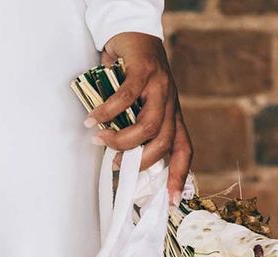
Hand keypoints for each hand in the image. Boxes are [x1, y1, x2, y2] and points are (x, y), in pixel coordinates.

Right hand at [85, 32, 192, 205]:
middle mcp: (171, 105)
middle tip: (117, 165)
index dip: (180, 176)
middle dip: (140, 160)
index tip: (172, 201)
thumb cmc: (135, 77)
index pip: (184, 151)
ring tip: (101, 140)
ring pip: (148, 125)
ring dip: (122, 139)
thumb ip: (134, 129)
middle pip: (164, 143)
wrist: (134, 34)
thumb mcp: (140, 108)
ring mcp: (160, 88)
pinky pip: (126, 99)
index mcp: (173, 117)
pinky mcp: (143, 71)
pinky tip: (93, 119)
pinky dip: (107, 112)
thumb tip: (119, 158)